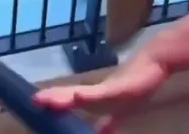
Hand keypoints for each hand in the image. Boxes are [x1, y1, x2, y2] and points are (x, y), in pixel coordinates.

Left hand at [34, 51, 168, 131]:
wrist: (154, 62)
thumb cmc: (137, 81)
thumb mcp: (122, 108)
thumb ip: (109, 121)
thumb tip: (101, 133)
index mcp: (97, 97)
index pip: (71, 99)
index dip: (55, 101)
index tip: (36, 103)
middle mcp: (98, 91)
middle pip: (71, 95)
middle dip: (53, 98)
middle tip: (34, 100)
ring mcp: (108, 88)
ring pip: (81, 94)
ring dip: (64, 97)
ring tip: (47, 99)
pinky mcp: (120, 87)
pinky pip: (102, 94)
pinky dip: (89, 96)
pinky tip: (78, 97)